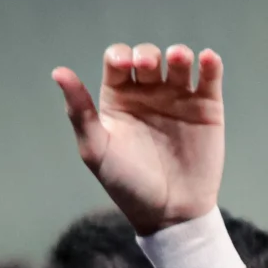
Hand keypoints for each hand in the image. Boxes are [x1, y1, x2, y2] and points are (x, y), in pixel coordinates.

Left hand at [53, 43, 226, 234]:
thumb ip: (79, 111)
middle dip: (147, 55)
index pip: (117, 61)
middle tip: (148, 67)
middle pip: (147, 57)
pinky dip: (210, 63)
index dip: (120, 56)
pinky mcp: (207, 109)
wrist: (170, 213)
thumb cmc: (127, 185)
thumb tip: (58, 72)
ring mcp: (179, 100)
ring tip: (179, 59)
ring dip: (179, 54)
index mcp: (119, 99)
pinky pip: (209, 78)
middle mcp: (148, 94)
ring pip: (179, 62)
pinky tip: (207, 59)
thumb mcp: (96, 150)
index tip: (123, 66)